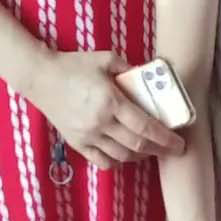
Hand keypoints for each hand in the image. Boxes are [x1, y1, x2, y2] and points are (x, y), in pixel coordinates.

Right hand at [29, 50, 187, 170]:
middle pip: (137, 146)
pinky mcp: (77, 143)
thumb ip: (130, 69)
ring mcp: (88, 136)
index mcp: (111, 101)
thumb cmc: (74, 65)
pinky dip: (118, 161)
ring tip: (152, 150)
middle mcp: (101, 123)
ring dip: (141, 156)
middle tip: (174, 150)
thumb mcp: (106, 59)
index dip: (165, 138)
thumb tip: (149, 79)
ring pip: (122, 156)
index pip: (145, 127)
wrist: (41, 78)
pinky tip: (126, 154)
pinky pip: (102, 161)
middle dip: (160, 150)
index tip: (180, 143)